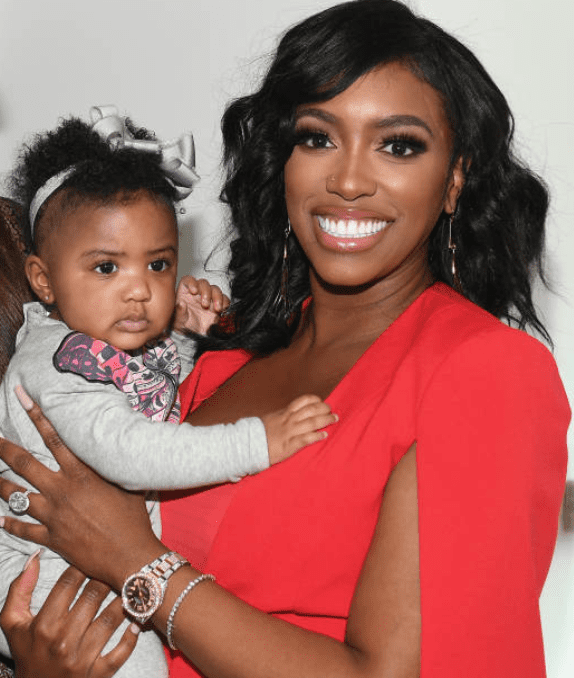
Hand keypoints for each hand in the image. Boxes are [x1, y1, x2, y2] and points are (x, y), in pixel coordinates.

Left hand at [0, 388, 165, 591]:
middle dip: (3, 449)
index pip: (53, 439)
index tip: (21, 398)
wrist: (129, 555)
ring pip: (16, 496)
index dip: (36, 416)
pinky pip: (23, 530)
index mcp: (80, 474)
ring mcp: (53, 516)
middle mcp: (61, 491)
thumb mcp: (127, 484)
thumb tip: (116, 448)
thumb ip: (114, 467)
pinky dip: (9, 524)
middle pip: (24, 464)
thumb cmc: (133, 518)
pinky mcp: (51, 538)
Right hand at [0, 555, 137, 677]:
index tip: (92, 554)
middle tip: (115, 564)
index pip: (68, 583)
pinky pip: (120, 653)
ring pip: (110, 619)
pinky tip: (136, 622)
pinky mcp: (97, 675)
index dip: (83, 564)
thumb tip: (34, 558)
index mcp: (44, 625)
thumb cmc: (28, 652)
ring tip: (131, 584)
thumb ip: (20, 590)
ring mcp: (82, 659)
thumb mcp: (13, 623)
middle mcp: (63, 641)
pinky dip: (131, 637)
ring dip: (124, 599)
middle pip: (93, 596)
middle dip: (106, 576)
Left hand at [173, 275, 229, 334]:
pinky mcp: (217, 305)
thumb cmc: (184, 326)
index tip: (194, 291)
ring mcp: (208, 298)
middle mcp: (197, 293)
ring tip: (216, 309)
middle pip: (203, 283)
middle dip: (206, 292)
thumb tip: (181, 304)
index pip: (188, 280)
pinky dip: (225, 302)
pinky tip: (222, 309)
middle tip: (204, 305)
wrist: (193, 336)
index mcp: (185, 293)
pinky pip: (224, 298)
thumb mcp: (178, 320)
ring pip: (215, 289)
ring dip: (217, 297)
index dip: (192, 282)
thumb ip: (180, 311)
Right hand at [261, 395, 337, 463]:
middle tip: (332, 411)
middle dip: (324, 409)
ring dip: (325, 420)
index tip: (321, 401)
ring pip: (312, 422)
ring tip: (334, 419)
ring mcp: (290, 432)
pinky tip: (325, 435)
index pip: (302, 401)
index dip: (314, 400)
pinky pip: (307, 439)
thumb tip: (290, 412)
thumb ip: (282, 415)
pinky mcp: (290, 445)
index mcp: (284, 413)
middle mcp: (289, 420)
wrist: (248, 445)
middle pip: (311, 410)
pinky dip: (317, 436)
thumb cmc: (259, 432)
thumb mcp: (271, 418)